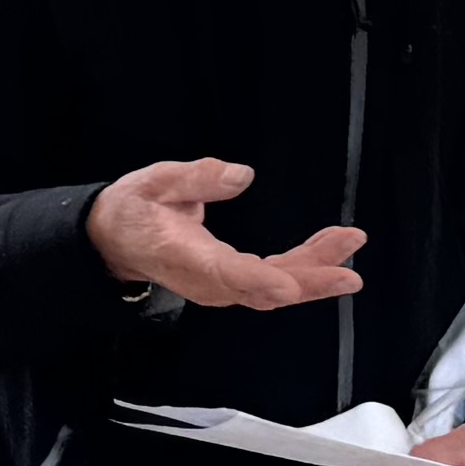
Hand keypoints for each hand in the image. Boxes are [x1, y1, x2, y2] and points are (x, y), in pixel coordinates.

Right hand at [88, 157, 366, 312]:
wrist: (116, 240)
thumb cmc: (134, 210)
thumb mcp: (153, 182)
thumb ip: (195, 178)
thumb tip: (241, 175)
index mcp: (184, 256)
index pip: (225, 275)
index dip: (258, 282)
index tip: (289, 286)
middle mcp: (207, 281)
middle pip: (262, 290)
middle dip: (308, 280)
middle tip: (349, 272)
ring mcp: (222, 286)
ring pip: (274, 289)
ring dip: (315, 272)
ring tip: (348, 242)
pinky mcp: (232, 282)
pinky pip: (273, 283)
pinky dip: (305, 269)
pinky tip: (330, 251)